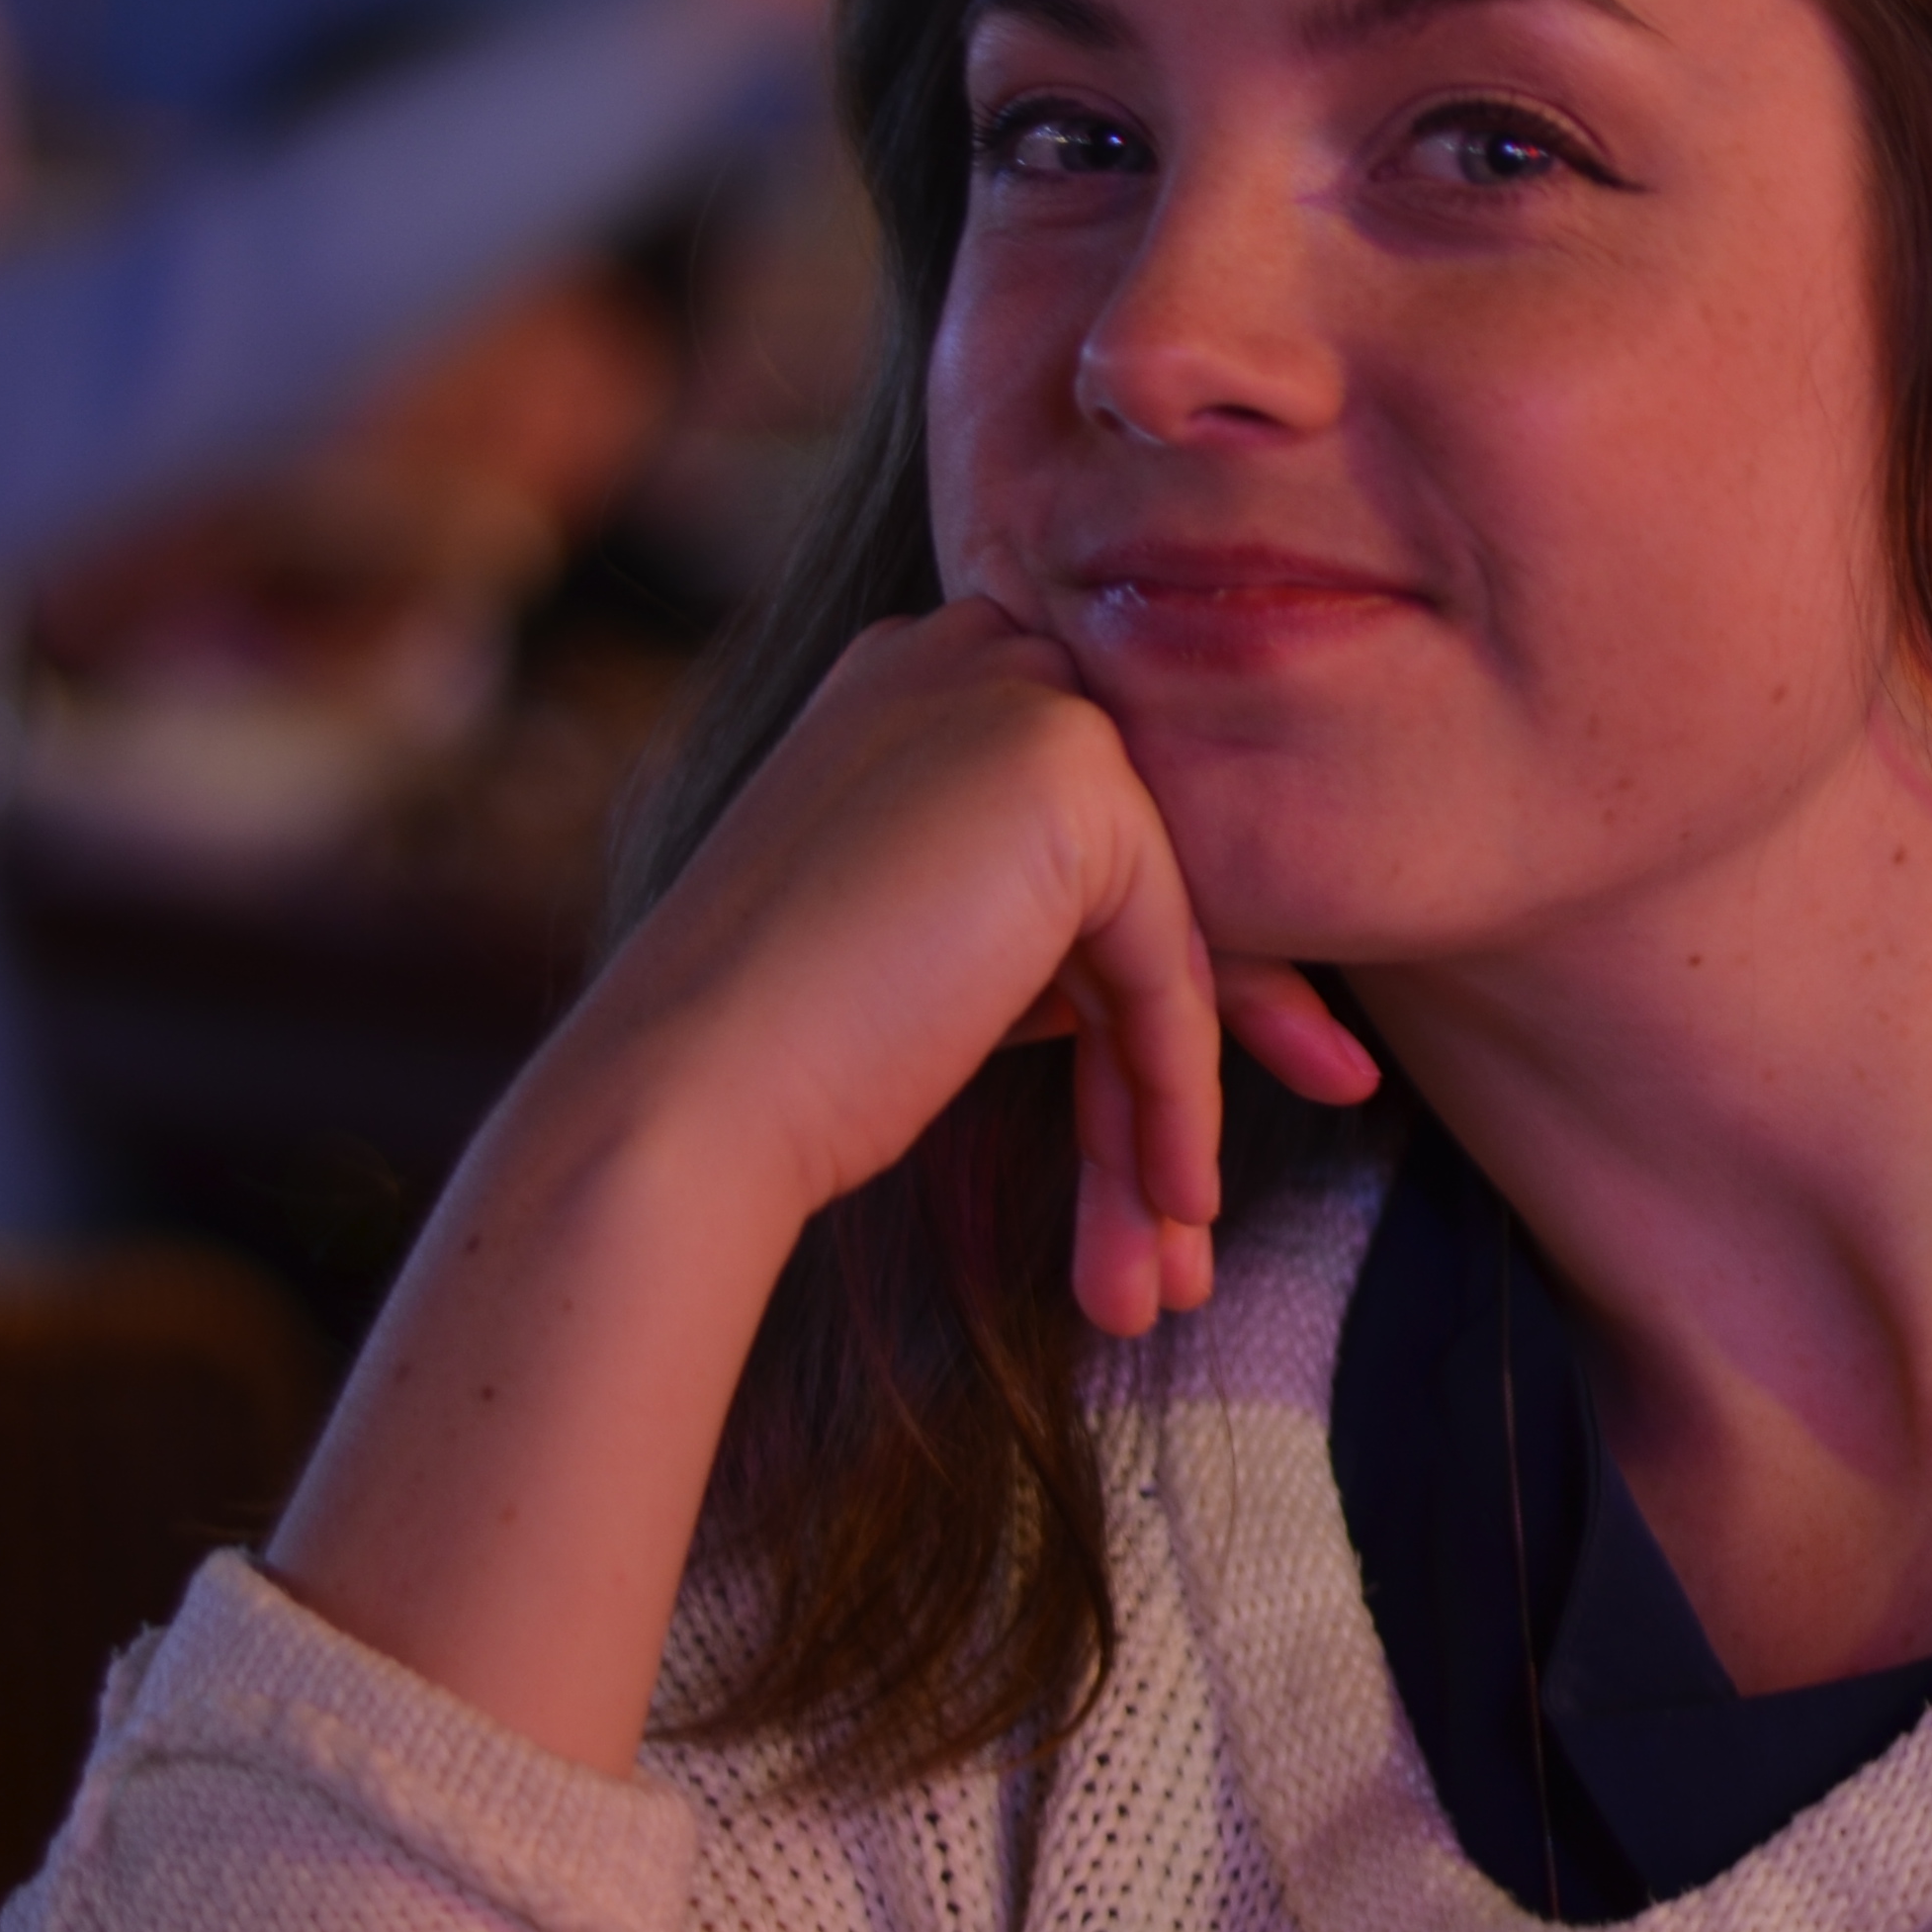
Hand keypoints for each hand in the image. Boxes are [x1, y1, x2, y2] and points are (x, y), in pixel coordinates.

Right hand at [579, 595, 1376, 1332]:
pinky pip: (1166, 958)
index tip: (1185, 1152)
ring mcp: (1020, 700)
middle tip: (1200, 1222)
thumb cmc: (781, 1057)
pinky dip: (1172, 1091)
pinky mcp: (1069, 772)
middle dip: (1193, 1061)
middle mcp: (974, 657)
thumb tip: (1251, 983)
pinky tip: (1178, 1206)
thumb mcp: (952, 957)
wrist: (680, 1099)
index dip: (1155, 997)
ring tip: (1172, 1274)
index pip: (1092, 843)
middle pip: (1146, 882)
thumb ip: (1063, 929)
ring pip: (1160, 938)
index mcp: (927, 683)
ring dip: (1169, 1113)